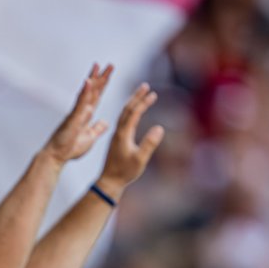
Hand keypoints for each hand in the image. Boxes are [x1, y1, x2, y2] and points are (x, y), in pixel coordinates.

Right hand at [43, 64, 112, 162]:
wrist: (56, 156)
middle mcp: (81, 111)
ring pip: (86, 93)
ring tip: (97, 66)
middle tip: (110, 65)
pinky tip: (88, 82)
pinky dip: (84, 93)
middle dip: (101, 77)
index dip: (103, 85)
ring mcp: (76, 113)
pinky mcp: (72, 118)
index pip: (96, 96)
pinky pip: (80, 104)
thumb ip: (97, 129)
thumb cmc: (70, 148)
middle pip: (93, 91)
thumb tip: (105, 123)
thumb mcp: (90, 138)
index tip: (109, 73)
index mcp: (86, 115)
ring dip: (92, 79)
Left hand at [96, 83, 164, 197]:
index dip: (143, 102)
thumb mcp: (140, 159)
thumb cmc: (124, 172)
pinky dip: (129, 112)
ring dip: (133, 103)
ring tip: (141, 95)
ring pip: (124, 114)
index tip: (153, 93)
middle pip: (127, 109)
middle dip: (136, 97)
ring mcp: (116, 136)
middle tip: (145, 86)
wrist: (108, 181)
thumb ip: (149, 144)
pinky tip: (134, 113)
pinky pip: (123, 121)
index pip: (133, 113)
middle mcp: (118, 132)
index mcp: (123, 134)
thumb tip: (159, 127)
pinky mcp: (117, 140)